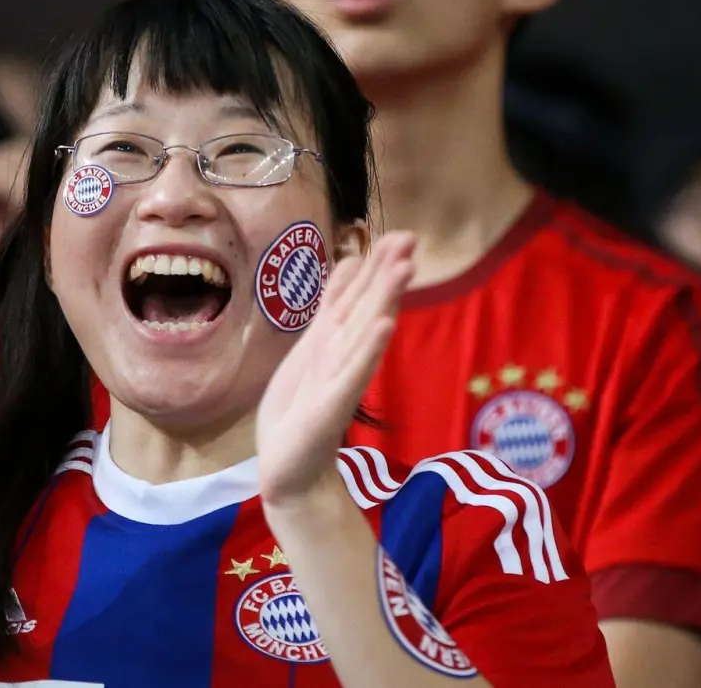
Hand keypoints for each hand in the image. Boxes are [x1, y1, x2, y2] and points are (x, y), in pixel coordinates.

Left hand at [257, 231, 415, 504]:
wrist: (288, 466)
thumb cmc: (299, 406)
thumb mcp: (311, 345)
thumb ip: (333, 308)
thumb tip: (350, 263)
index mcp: (335, 338)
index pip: (360, 293)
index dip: (378, 264)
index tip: (402, 234)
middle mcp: (344, 353)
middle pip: (368, 306)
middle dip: (387, 273)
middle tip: (412, 239)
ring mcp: (341, 377)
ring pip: (365, 330)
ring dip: (385, 299)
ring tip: (404, 268)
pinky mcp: (333, 404)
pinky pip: (354, 371)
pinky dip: (369, 348)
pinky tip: (385, 326)